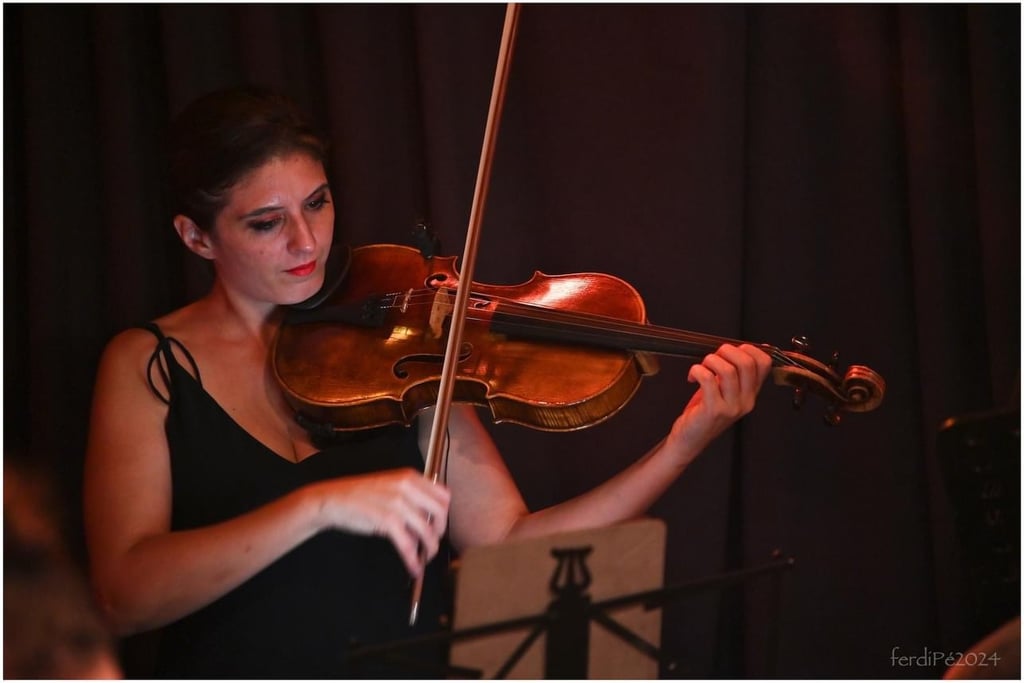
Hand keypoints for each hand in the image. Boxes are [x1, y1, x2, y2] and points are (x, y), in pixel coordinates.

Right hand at [310, 468, 450, 576]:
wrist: (335, 500)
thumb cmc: (362, 496)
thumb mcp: (391, 489)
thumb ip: (412, 501)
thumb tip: (427, 524)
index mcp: (410, 477)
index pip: (443, 495)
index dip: (444, 514)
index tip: (439, 525)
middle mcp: (407, 487)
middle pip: (440, 512)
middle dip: (439, 531)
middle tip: (433, 542)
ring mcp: (398, 503)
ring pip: (426, 530)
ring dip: (429, 548)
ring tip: (425, 557)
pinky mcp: (387, 521)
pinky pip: (408, 544)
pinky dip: (413, 559)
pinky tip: (413, 566)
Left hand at [669, 343, 772, 459]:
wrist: (689, 439)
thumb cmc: (704, 411)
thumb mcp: (725, 391)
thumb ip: (734, 373)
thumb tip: (742, 348)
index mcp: (751, 393)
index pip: (764, 363)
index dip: (748, 349)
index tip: (731, 351)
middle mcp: (746, 400)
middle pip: (747, 363)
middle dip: (726, 351)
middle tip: (713, 358)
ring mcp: (732, 407)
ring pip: (728, 370)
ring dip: (710, 360)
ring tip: (702, 367)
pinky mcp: (714, 410)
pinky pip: (708, 379)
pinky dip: (697, 370)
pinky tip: (692, 376)